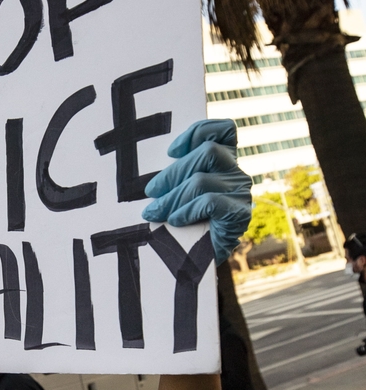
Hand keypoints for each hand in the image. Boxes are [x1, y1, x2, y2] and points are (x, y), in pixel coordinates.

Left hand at [141, 119, 251, 264]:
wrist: (198, 259)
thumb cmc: (184, 220)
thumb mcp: (177, 191)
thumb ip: (175, 175)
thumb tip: (150, 173)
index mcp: (223, 161)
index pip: (224, 130)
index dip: (199, 132)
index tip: (172, 151)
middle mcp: (235, 172)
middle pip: (206, 153)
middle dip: (171, 174)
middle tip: (150, 192)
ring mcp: (240, 192)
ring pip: (201, 180)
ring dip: (172, 197)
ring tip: (155, 212)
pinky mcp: (239, 214)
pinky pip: (209, 202)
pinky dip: (186, 211)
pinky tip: (175, 220)